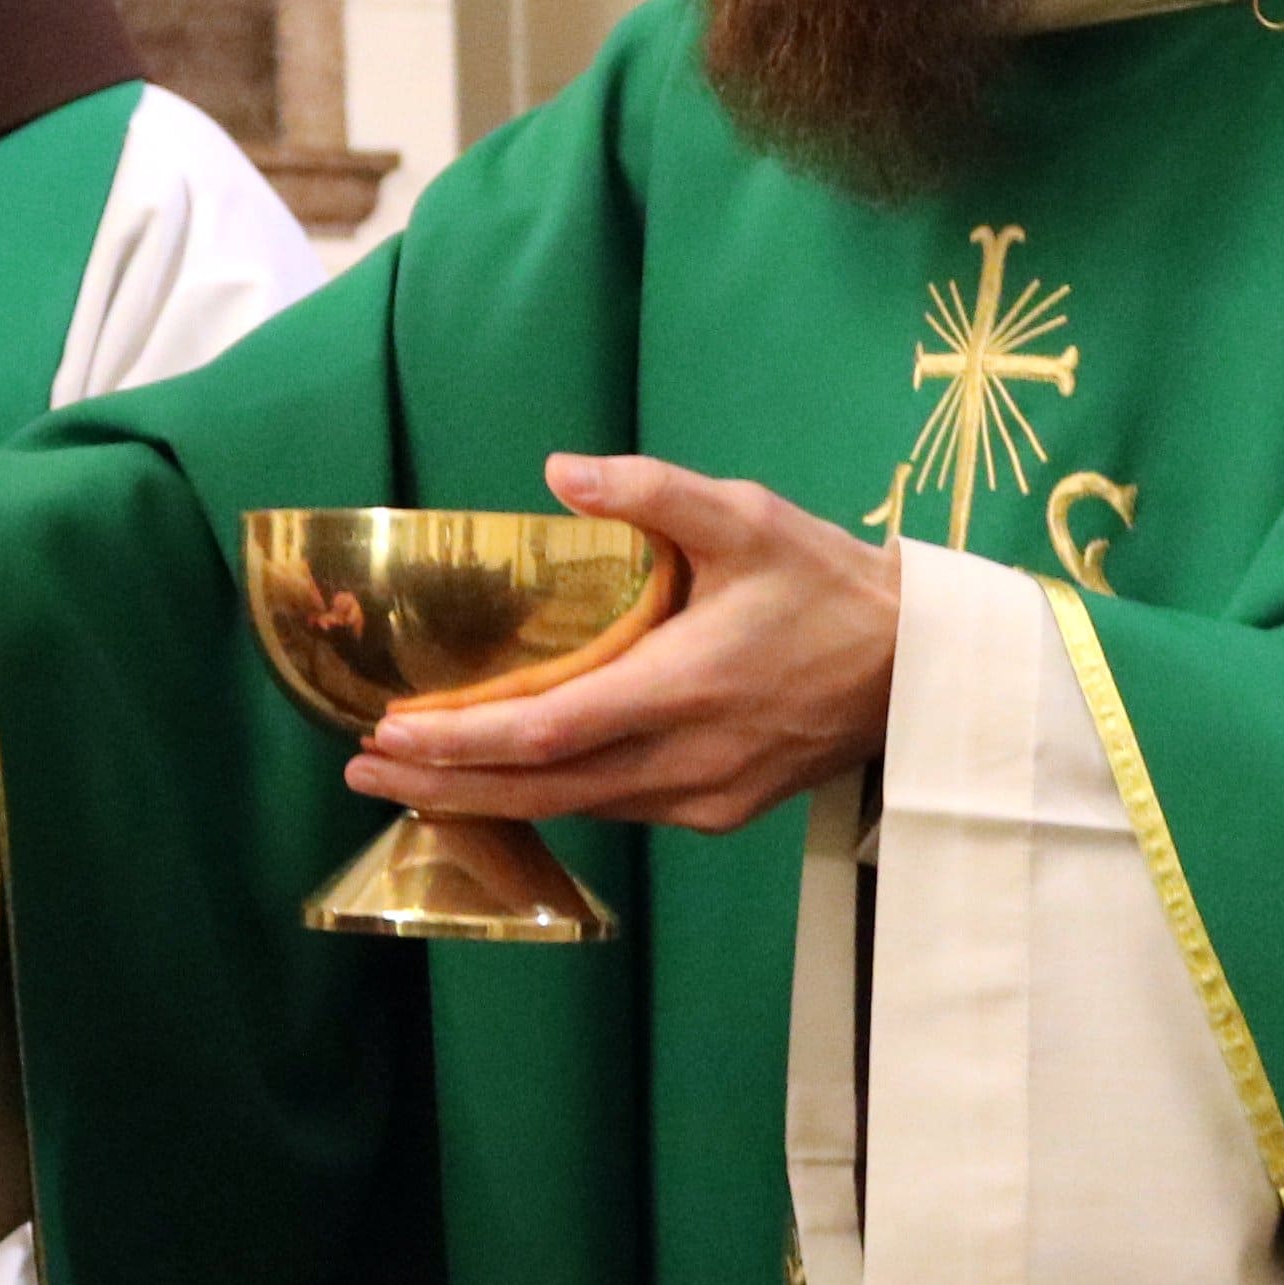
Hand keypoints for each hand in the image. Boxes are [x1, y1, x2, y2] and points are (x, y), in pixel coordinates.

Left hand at [354, 452, 897, 835]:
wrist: (920, 668)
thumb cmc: (829, 583)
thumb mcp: (747, 516)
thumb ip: (652, 490)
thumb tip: (559, 472)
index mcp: (687, 686)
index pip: (551, 731)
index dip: (465, 740)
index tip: (392, 730)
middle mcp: (688, 760)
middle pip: (543, 791)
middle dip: (445, 785)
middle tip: (363, 769)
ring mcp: (704, 797)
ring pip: (575, 810)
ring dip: (488, 799)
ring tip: (411, 778)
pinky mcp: (719, 813)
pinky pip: (615, 811)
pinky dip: (549, 801)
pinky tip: (506, 783)